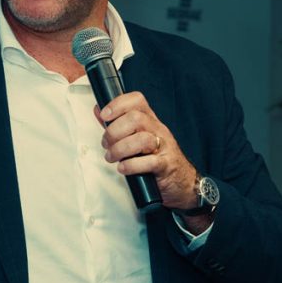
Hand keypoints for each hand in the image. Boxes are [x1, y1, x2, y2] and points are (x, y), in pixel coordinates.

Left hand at [98, 92, 199, 211]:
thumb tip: (99, 111)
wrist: (182, 182)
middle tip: (106, 144)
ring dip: (119, 149)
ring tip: (112, 157)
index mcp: (150, 121)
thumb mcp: (138, 138)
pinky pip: (150, 162)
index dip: (118, 104)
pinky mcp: (166, 165)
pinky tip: (123, 168)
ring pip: (142, 139)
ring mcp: (164, 147)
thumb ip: (118, 125)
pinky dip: (131, 165)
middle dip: (114, 132)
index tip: (104, 115)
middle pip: (136, 119)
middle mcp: (158, 130)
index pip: (137, 100)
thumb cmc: (157, 159)